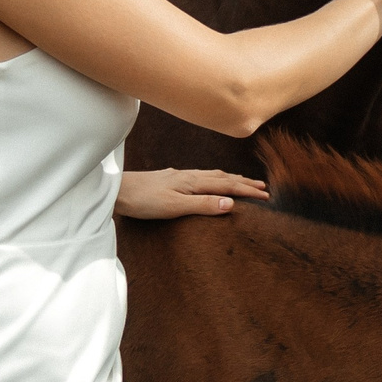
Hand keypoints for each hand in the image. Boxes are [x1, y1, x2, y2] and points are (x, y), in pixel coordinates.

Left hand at [115, 168, 269, 219]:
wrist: (115, 192)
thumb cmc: (143, 201)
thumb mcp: (175, 207)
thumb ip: (203, 204)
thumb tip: (231, 203)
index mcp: (193, 182)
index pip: (227, 185)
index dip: (247, 190)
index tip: (266, 196)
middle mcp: (188, 176)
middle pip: (223, 177)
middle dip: (244, 182)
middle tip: (263, 187)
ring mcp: (178, 176)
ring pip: (211, 175)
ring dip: (230, 178)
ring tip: (242, 181)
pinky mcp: (169, 179)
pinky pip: (199, 177)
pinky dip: (213, 178)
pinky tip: (207, 180)